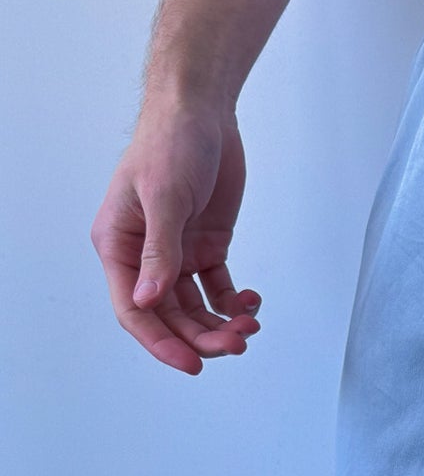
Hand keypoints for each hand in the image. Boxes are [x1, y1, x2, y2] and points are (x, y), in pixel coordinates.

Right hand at [91, 102, 260, 376]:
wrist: (202, 111)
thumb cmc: (170, 142)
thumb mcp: (164, 196)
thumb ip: (159, 252)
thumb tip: (148, 301)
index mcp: (119, 246)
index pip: (134, 310)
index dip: (161, 342)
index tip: (191, 363)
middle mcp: (145, 256)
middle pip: (170, 317)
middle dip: (202, 337)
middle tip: (237, 343)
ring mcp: (177, 254)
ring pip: (196, 309)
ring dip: (222, 324)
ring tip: (250, 324)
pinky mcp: (206, 247)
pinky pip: (218, 289)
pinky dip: (235, 303)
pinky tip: (252, 303)